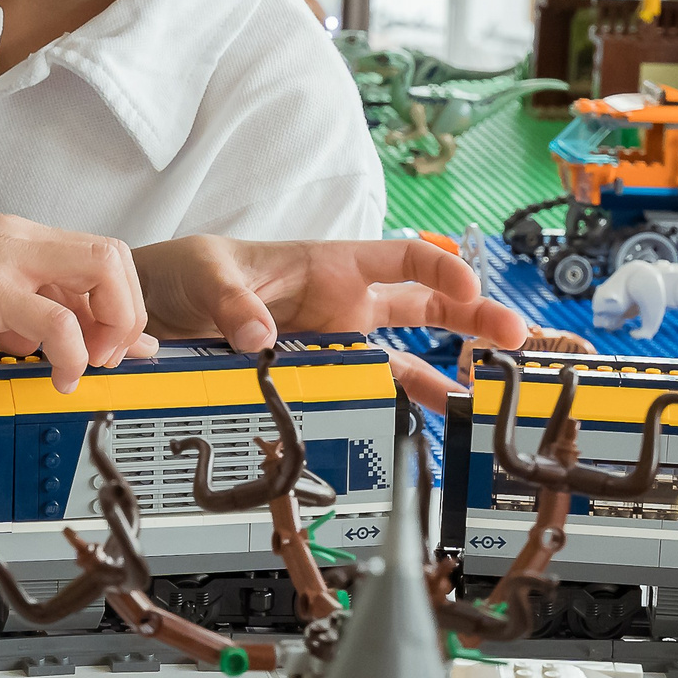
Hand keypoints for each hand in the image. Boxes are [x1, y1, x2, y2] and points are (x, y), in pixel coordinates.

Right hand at [0, 215, 157, 392]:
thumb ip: (5, 312)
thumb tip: (37, 341)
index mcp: (11, 239)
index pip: (94, 258)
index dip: (120, 302)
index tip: (124, 344)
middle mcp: (14, 239)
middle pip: (113, 256)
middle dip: (127, 311)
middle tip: (110, 356)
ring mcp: (1, 258)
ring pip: (99, 273)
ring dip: (111, 326)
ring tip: (90, 365)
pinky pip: (54, 320)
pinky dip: (72, 353)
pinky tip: (59, 375)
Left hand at [132, 236, 528, 406]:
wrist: (161, 303)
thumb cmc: (192, 270)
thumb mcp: (209, 276)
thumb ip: (236, 303)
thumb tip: (260, 334)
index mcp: (331, 264)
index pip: (403, 260)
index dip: (441, 272)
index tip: (469, 290)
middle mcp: (345, 301)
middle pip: (425, 305)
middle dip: (474, 318)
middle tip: (516, 337)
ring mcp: (339, 338)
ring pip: (408, 350)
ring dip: (448, 367)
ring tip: (487, 391)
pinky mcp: (323, 370)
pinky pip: (374, 384)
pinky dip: (404, 400)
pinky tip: (432, 418)